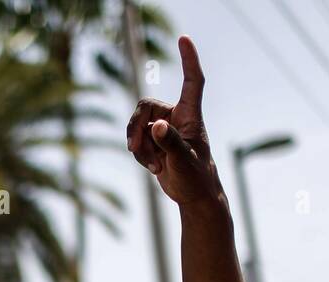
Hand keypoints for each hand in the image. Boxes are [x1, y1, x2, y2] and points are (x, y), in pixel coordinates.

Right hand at [126, 36, 224, 210]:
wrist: (193, 195)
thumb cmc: (196, 177)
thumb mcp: (183, 161)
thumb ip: (170, 143)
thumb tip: (156, 127)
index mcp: (190, 116)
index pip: (192, 82)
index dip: (189, 59)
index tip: (183, 38)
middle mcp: (176, 117)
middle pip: (146, 107)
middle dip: (136, 126)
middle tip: (133, 146)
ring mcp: (163, 129)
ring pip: (138, 127)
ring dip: (139, 147)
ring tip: (154, 165)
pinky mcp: (154, 142)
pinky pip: (137, 141)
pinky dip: (140, 155)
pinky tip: (154, 168)